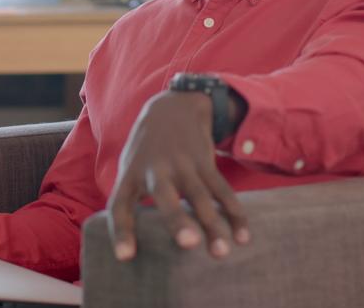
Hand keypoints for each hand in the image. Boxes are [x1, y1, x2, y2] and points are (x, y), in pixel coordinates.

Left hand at [107, 90, 248, 261]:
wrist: (174, 106)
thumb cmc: (147, 150)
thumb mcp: (131, 167)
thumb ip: (132, 199)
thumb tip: (134, 245)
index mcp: (131, 174)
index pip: (120, 205)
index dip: (121, 231)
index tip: (125, 257)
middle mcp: (156, 169)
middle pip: (165, 195)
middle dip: (177, 219)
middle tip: (188, 243)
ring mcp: (183, 164)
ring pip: (201, 196)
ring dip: (213, 224)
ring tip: (220, 253)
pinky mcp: (205, 162)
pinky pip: (222, 190)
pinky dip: (234, 213)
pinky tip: (243, 237)